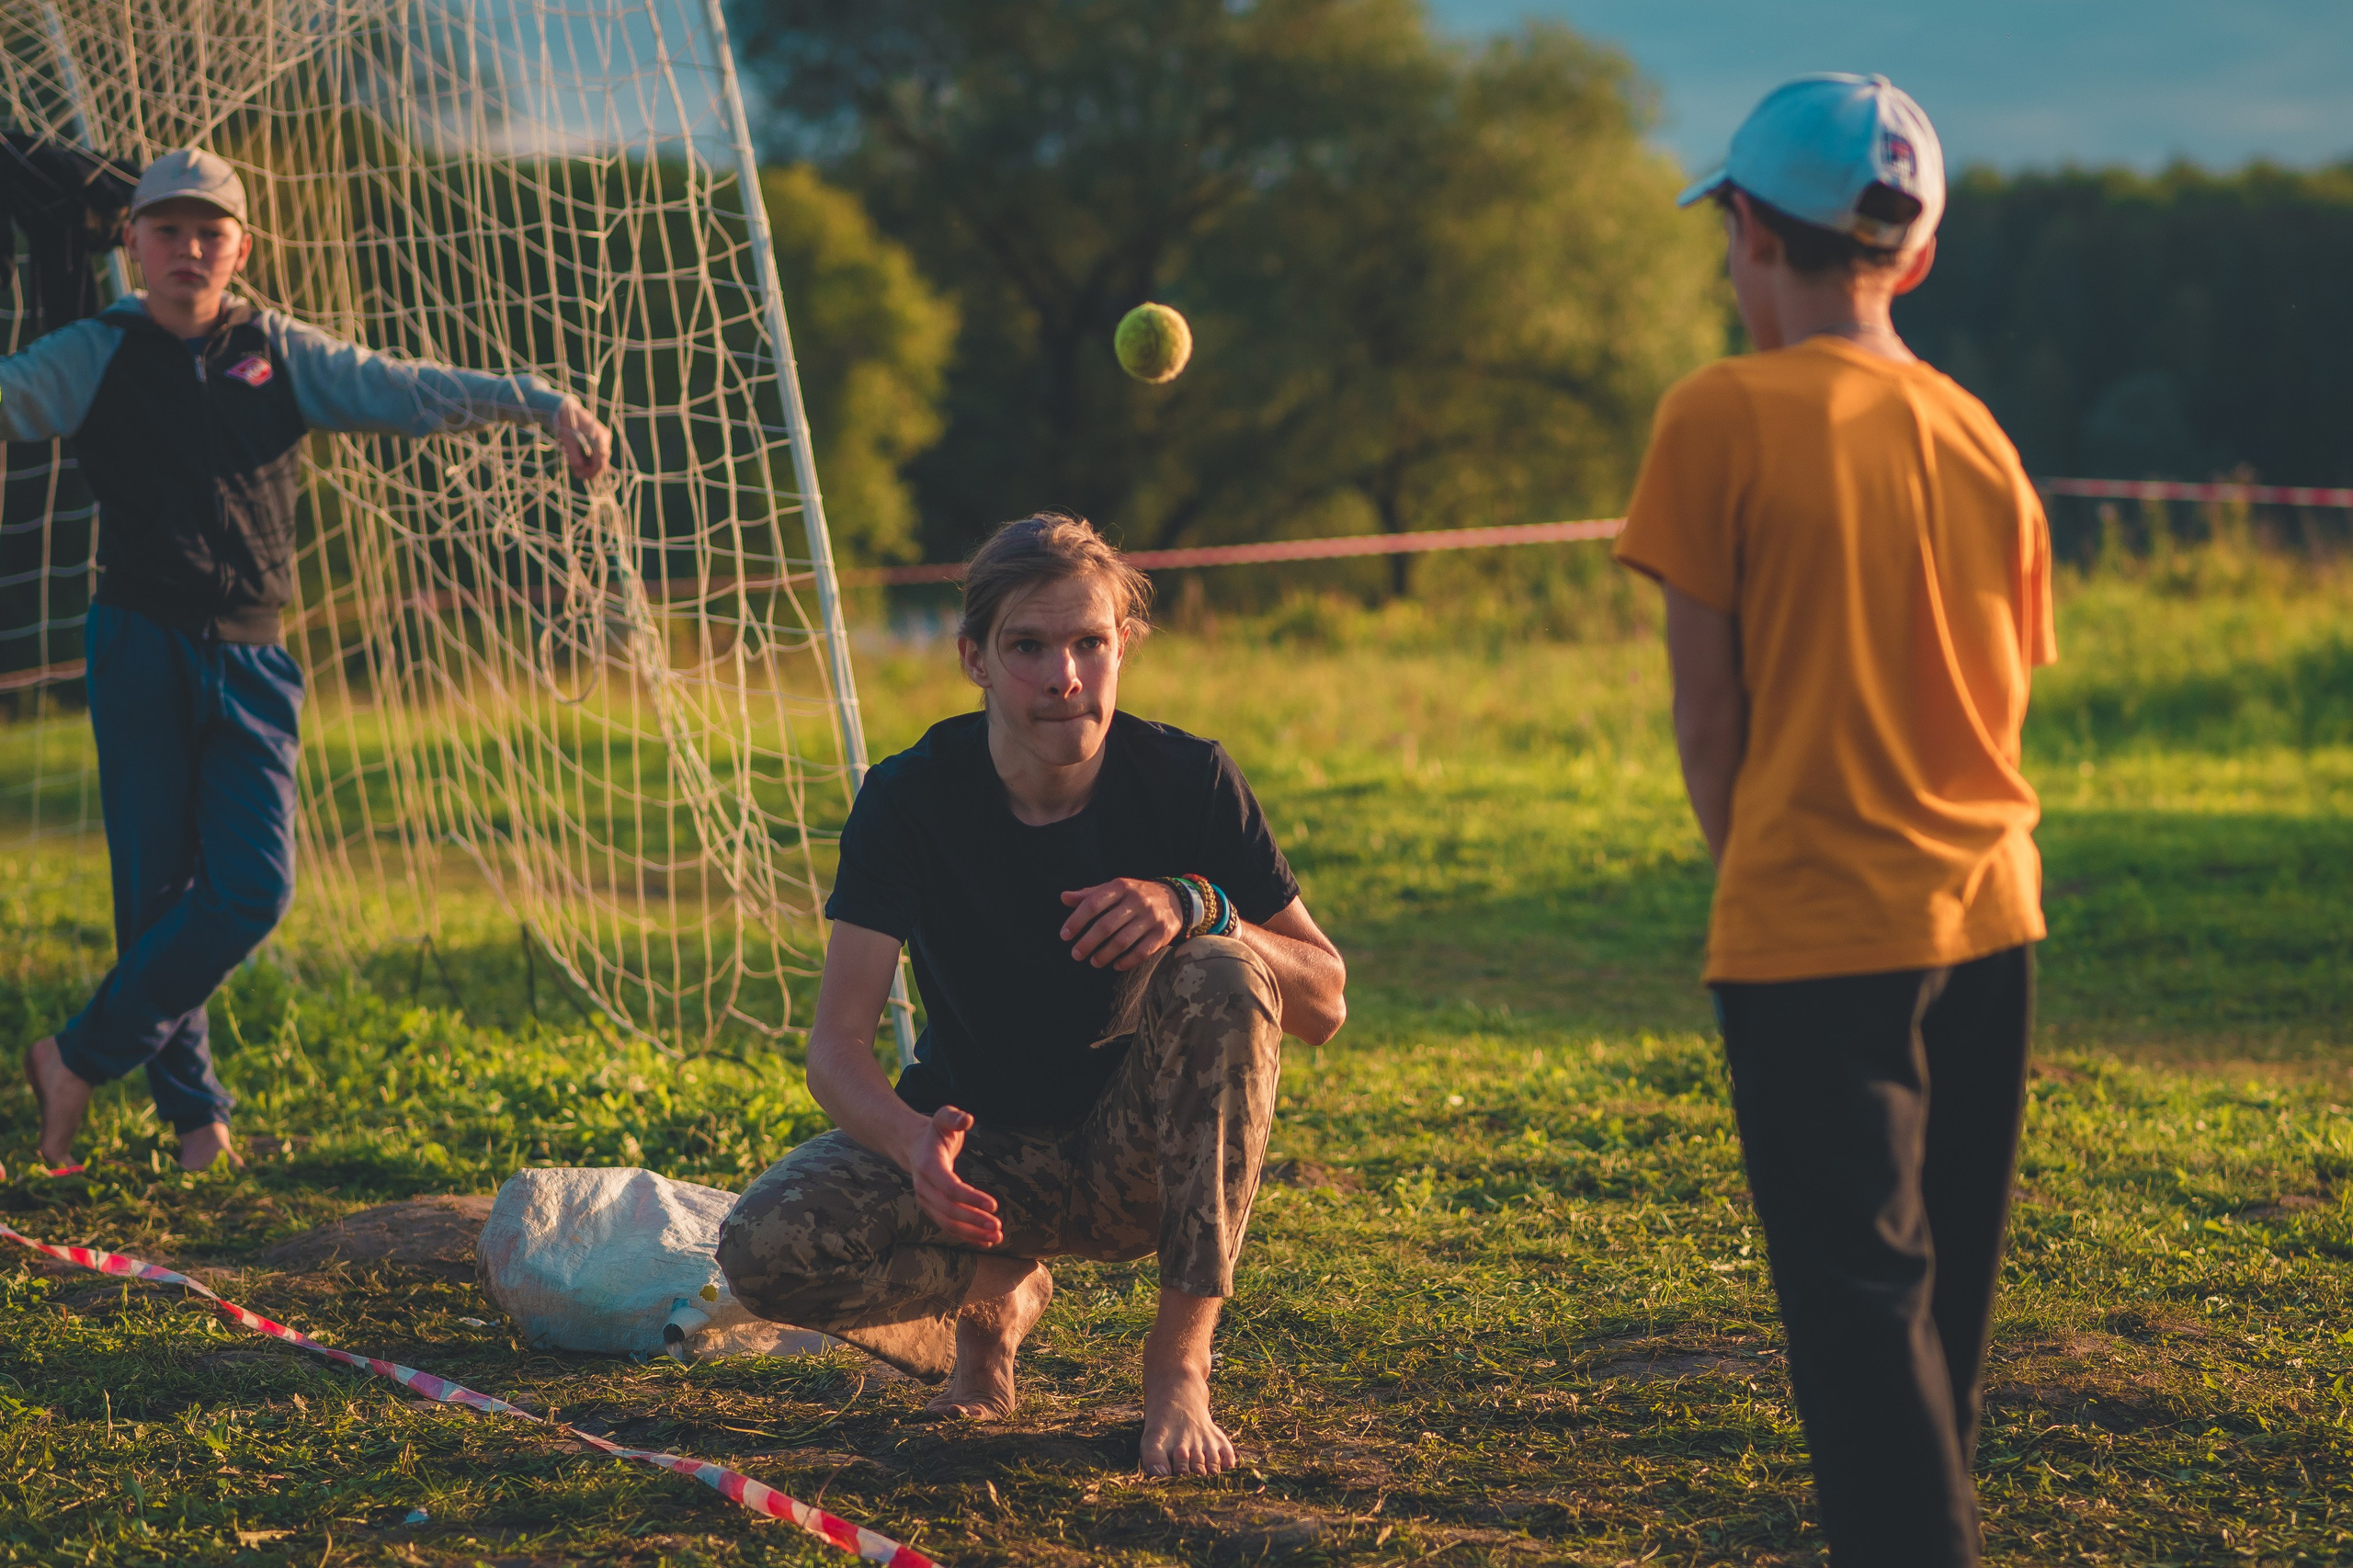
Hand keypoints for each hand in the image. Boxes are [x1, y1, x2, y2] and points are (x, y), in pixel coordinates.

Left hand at [551, 396, 612, 480]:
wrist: (566, 409)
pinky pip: (597, 450)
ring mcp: (603, 436)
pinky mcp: (600, 436)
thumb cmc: (566, 424)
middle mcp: (605, 438)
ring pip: (599, 456)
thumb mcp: (568, 443)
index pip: (600, 462)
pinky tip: (579, 456)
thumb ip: (575, 459)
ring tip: (576, 463)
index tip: (583, 478)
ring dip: (589, 462)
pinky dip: (589, 456)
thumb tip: (580, 474)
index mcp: (599, 439)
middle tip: (578, 473)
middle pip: (601, 460)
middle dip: (590, 468)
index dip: (592, 473)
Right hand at [906, 1105, 1002, 1246]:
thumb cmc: (935, 1131)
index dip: (971, 1198)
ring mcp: (925, 1200)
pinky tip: (985, 1240)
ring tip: (996, 1236)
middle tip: (997, 1226)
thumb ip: (954, 1116)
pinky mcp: (931, 1208)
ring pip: (947, 1222)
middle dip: (974, 1220)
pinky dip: (966, 1235)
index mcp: (928, 1165)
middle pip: (949, 1210)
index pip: (950, 1188)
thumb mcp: (943, 1117)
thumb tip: (966, 1119)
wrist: (913, 1145)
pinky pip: (948, 1226)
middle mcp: (923, 1186)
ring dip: (972, 1232)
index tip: (994, 1205)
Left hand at [1059, 877, 1186, 970]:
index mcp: (1121, 886)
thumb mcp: (1114, 889)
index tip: (1064, 936)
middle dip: (1087, 942)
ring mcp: (1151, 918)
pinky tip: (1115, 966)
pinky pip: (1141, 952)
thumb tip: (1063, 897)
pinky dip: (1126, 961)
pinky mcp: (1162, 934)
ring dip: (1104, 955)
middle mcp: (1137, 900)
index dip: (1076, 921)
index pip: (1093, 904)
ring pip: (1123, 941)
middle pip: (1106, 925)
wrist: (1175, 899)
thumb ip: (1089, 895)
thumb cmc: (1135, 896)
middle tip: (1076, 955)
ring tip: (1093, 962)